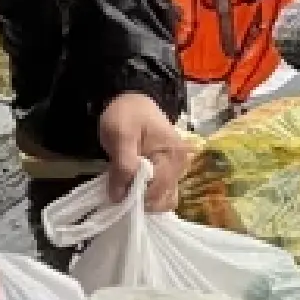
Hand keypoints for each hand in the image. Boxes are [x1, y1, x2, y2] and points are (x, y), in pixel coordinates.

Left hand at [98, 92, 194, 211]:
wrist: (128, 100)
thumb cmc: (126, 114)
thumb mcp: (120, 135)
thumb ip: (122, 165)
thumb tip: (119, 197)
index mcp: (174, 155)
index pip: (159, 189)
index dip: (138, 194)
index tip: (119, 191)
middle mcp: (180, 165)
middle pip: (164, 198)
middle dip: (140, 200)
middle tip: (120, 189)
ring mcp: (173, 170)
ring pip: (162, 199)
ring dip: (142, 200)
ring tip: (124, 188)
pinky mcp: (165, 172)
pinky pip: (159, 193)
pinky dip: (144, 196)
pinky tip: (130, 187)